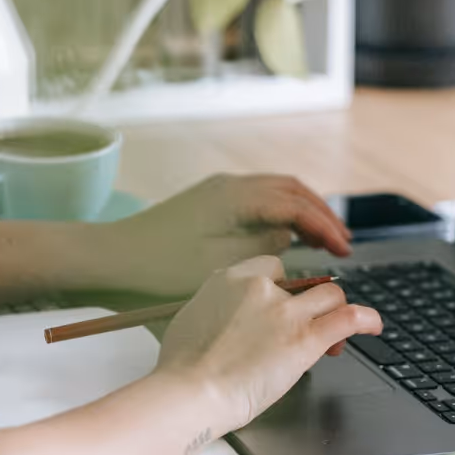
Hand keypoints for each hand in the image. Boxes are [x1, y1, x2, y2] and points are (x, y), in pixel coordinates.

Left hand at [89, 174, 351, 296]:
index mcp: (234, 198)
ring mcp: (220, 190)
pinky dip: (284, 212)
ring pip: (278, 191)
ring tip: (324, 239)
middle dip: (321, 216)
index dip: (324, 227)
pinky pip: (261, 198)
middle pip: (291, 191)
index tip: (343, 249)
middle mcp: (230, 186)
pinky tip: (288, 234)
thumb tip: (288, 237)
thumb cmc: (158, 268)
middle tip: (342, 244)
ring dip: (304, 211)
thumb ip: (260, 248)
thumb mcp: (217, 265)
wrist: (111, 259)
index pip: (294, 206)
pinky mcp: (211, 201)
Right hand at [156, 256, 381, 435]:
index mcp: (231, 278)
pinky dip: (366, 318)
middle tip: (304, 328)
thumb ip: (215, 305)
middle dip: (308, 304)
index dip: (281, 288)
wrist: (190, 394)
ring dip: (334, 312)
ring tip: (334, 336)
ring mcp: (286, 313)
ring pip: (329, 296)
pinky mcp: (305, 339)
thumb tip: (222, 310)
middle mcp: (262, 288)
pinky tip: (374, 325)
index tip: (282, 306)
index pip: (272, 267)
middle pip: (303, 282)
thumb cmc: (182, 368)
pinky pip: (348, 318)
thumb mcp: (191, 317)